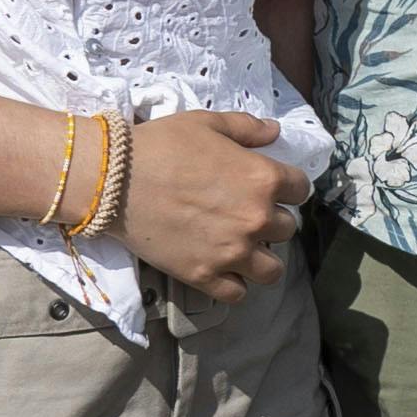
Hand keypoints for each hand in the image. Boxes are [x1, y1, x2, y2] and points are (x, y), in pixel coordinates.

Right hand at [121, 111, 312, 302]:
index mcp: (263, 179)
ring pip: (272, 270)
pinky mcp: (204, 276)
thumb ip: (247, 128)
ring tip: (242, 247)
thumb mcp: (207, 123)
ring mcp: (232, 252)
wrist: (114, 181)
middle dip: (272, 220)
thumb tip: (275, 132)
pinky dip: (234, 284)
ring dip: (262, 258)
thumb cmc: (162, 145)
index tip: (270, 186)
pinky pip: (237, 294)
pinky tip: (222, 269)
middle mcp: (256, 219)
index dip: (287, 186)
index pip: (301, 189)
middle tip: (246, 213)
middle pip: (288, 229)